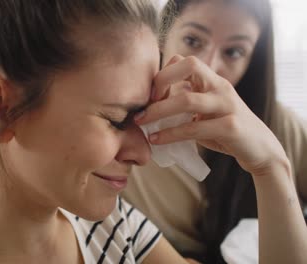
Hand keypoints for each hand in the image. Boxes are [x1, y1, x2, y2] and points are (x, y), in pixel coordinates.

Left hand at [135, 55, 288, 175]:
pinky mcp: (231, 127)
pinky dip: (171, 134)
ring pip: (188, 99)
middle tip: (145, 103)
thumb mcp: (204, 112)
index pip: (185, 60)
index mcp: (213, 81)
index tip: (149, 94)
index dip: (164, 73)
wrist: (260, 150)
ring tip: (141, 122)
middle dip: (162, 80)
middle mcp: (221, 87)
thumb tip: (148, 105)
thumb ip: (184, 103)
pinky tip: (156, 140)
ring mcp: (228, 105)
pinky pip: (194, 128)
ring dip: (159, 111)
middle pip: (190, 65)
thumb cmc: (224, 130)